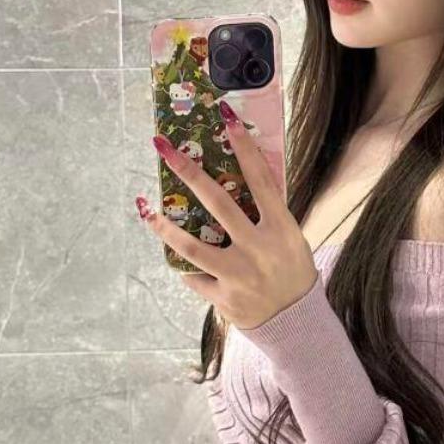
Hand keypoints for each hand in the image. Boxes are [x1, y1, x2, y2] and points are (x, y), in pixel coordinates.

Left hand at [137, 99, 317, 329]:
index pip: (261, 180)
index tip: (226, 118)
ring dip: (165, 227)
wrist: (297, 325)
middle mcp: (258, 249)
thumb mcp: (290, 239)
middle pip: (217, 203)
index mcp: (280, 229)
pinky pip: (194, 276)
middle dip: (187, 171)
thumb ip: (268, 214)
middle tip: (164, 147)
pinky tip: (175, 256)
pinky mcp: (224, 298)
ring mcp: (239, 275)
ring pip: (192, 246)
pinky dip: (184, 266)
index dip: (244, 147)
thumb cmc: (292, 272)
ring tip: (146, 211)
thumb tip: (240, 179)